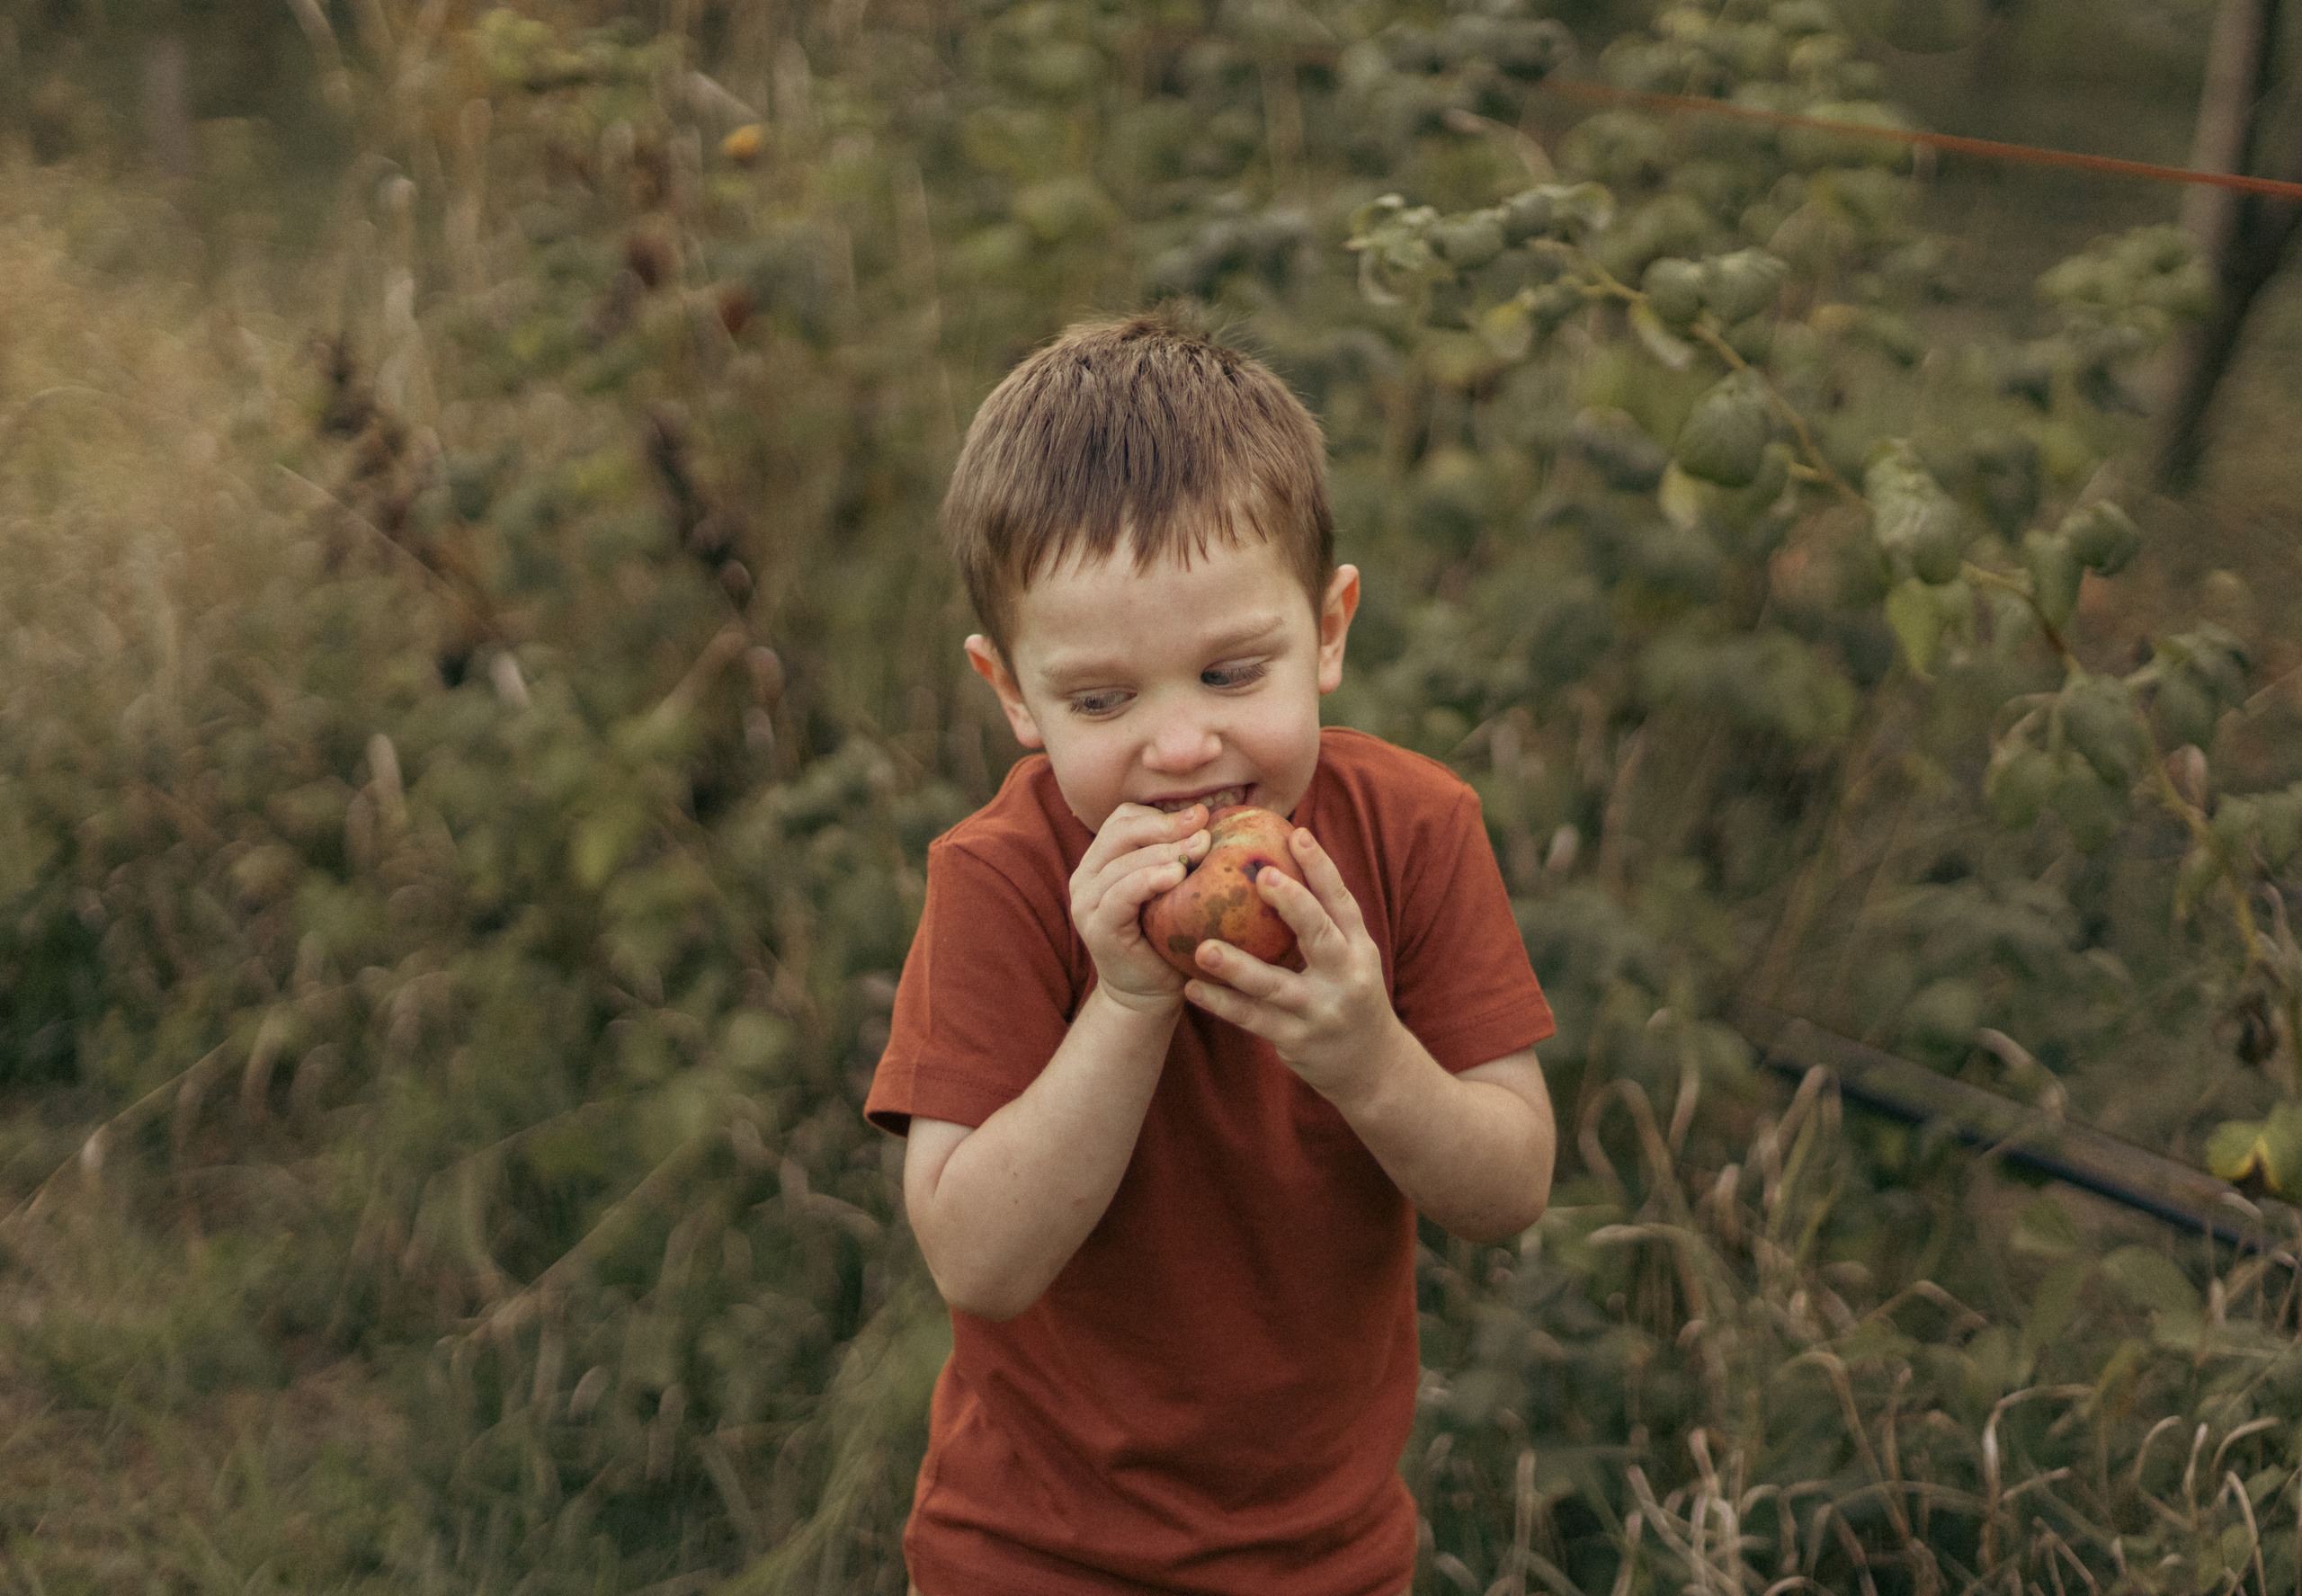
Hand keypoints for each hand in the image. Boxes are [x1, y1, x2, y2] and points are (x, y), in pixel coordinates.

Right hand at [1071, 802, 1211, 1013]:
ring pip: (1122, 860)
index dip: (1162, 814)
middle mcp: (1086, 875)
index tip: (1203, 815)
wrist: (1150, 994)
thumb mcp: (1175, 891)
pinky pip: (1120, 893)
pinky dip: (1149, 879)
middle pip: (1121, 830)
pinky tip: (1177, 875)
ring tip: (1199, 848)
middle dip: (1166, 825)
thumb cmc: (1169, 938)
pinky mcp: (1096, 926)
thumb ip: (1182, 856)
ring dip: (1164, 850)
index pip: (1125, 818)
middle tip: (1203, 825)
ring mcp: (1086, 901)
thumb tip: (1215, 820)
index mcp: (1103, 860)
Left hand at [1182, 827, 1405, 1103]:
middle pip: (1319, 934)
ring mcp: (1321, 1011)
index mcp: (1359, 948)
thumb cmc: (1347, 997)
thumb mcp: (1351, 959)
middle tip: (1259, 875)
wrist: (1371, 1068)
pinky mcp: (1297, 1040)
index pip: (1342, 901)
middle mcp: (1346, 976)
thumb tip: (1278, 866)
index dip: (1322, 867)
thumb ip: (1323, 922)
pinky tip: (1192, 987)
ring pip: (1276, 986)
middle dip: (1293, 903)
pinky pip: (1253, 1020)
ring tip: (1203, 948)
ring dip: (1238, 967)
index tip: (1298, 834)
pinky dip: (1222, 1004)